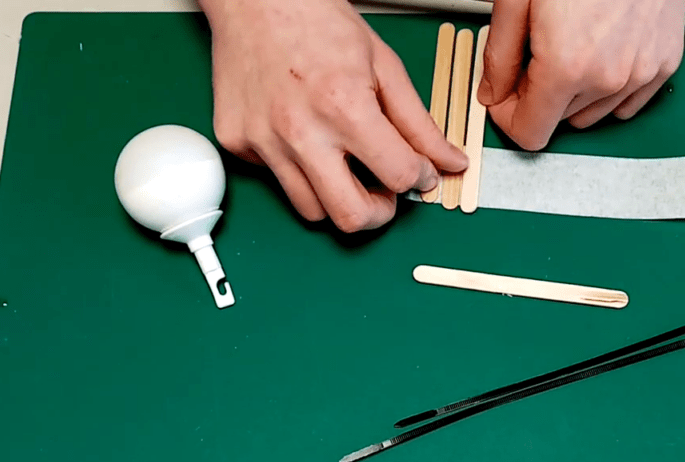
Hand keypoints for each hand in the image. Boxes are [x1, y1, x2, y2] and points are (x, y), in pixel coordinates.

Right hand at [201, 0, 468, 231]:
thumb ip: (419, 123)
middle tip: (384, 194)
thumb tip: (448, 161)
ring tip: (345, 164)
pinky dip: (298, 170)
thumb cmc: (316, 21)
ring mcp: (262, 142)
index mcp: (344, 107)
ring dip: (338, 197)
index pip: (398, 176)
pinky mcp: (236, 143)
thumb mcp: (384, 66)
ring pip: (311, 211)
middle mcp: (300, 132)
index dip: (420, 179)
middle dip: (378, 214)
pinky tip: (304, 138)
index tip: (418, 173)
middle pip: (350, 218)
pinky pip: (277, 181)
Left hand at [477, 0, 684, 150]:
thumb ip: (500, 54)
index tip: (506, 95)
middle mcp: (607, 77)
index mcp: (566, 66)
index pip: (530, 133)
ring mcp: (641, 72)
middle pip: (559, 121)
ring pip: (592, 113)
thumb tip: (492, 91)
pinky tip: (599, 55)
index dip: (509, 116)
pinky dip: (609, 88)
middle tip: (537, 55)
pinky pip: (627, 102)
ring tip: (572, 46)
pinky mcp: (665, 62)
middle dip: (540, 96)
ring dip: (575, 92)